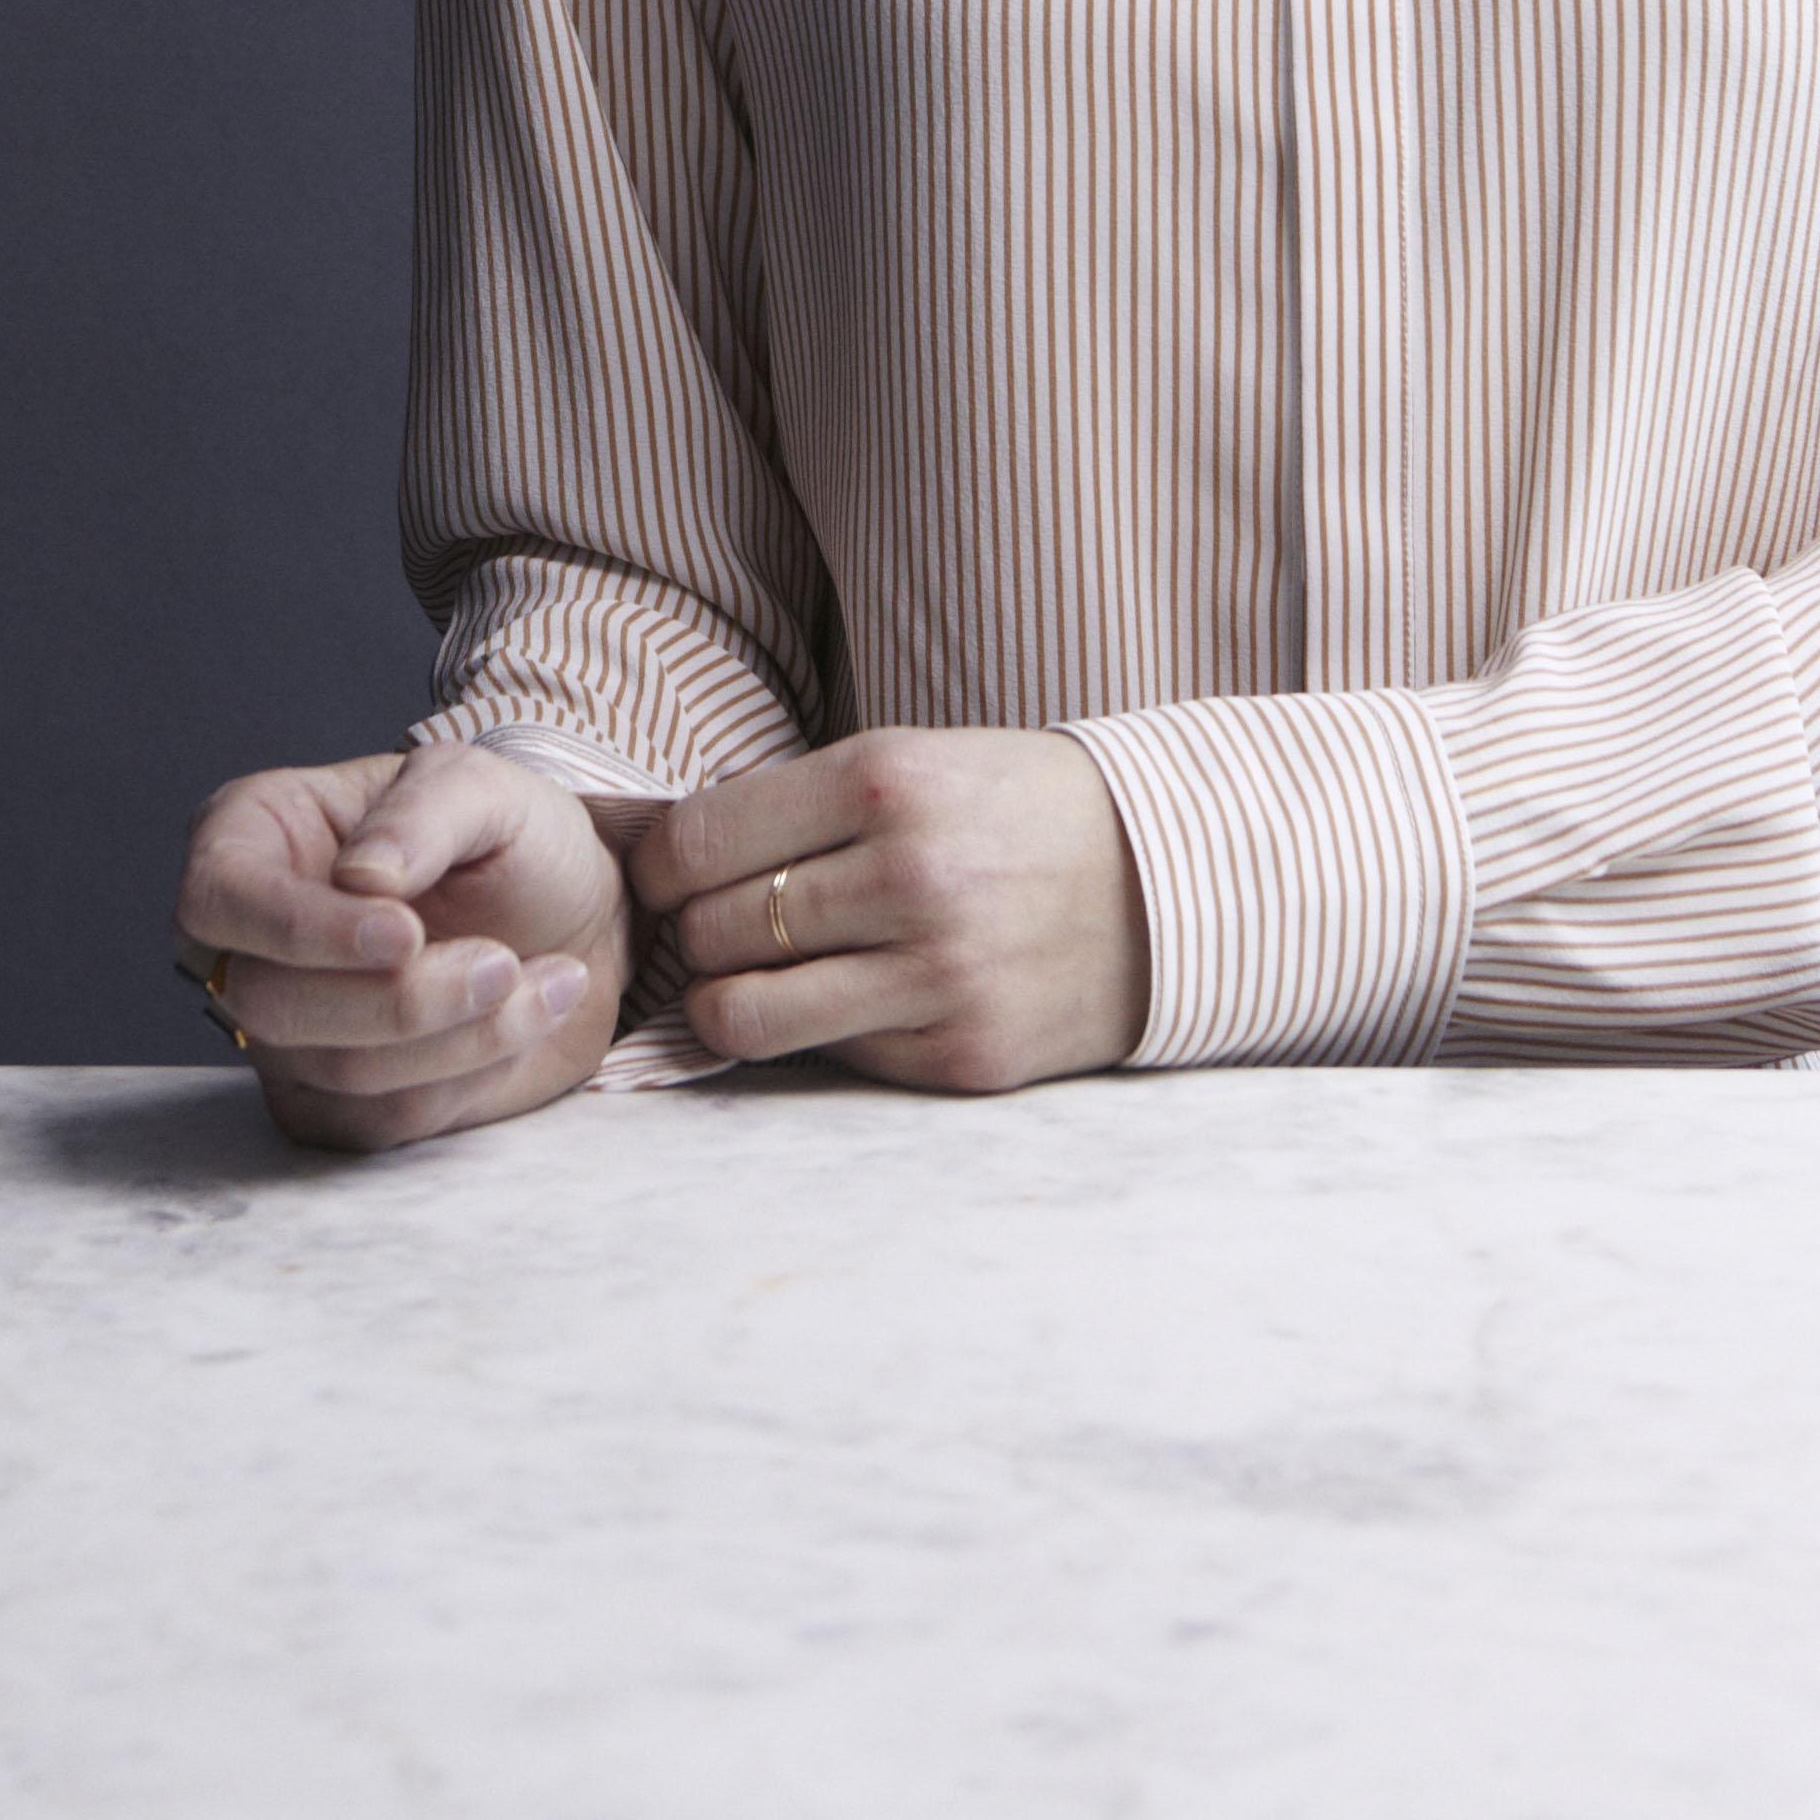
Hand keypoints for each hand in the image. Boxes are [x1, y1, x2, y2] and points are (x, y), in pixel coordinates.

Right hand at [174, 746, 635, 1148]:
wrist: (570, 922)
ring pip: (334, 1071)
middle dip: (401, 997)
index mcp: (254, 835)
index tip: (406, 932)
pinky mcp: (329, 1103)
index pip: (220, 898)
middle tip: (503, 963)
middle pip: (269, 1001)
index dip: (299, 928)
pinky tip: (518, 1021)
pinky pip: (379, 1121)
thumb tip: (360, 878)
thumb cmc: (508, 838)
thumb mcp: (482, 786)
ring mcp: (281, 1032)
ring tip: (542, 980)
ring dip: (458, 1037)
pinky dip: (467, 1076)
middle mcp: (248, 942)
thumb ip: (423, 814)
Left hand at [630, 727, 1147, 1094]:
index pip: (698, 841)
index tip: (661, 880)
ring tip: (748, 982)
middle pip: (711, 928)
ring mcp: (936, 973)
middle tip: (715, 929)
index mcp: (884, 780)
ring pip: (744, 1012)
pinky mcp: (960, 1053)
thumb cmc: (1014, 813)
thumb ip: (802, 805)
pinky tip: (847, 1001)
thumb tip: (668, 857)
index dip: (655, 869)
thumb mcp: (915, 762)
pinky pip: (827, 1058)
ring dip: (726, 1001)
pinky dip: (817, 1034)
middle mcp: (906, 875)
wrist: (1164, 882)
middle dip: (693, 934)